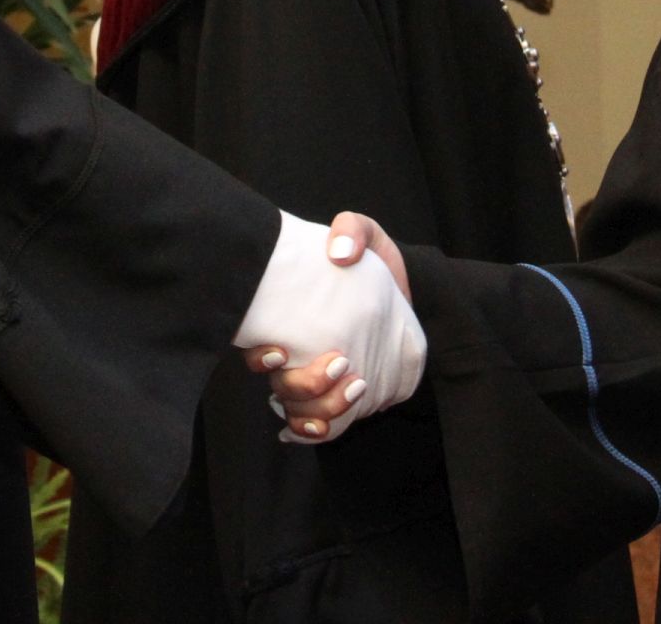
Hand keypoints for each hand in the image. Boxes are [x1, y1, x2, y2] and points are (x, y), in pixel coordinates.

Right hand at [234, 213, 426, 441]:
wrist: (402, 289)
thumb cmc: (372, 260)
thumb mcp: (365, 235)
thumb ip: (352, 231)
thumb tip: (339, 254)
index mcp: (289, 319)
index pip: (258, 348)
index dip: (260, 358)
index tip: (282, 351)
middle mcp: (294, 352)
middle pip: (281, 386)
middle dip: (305, 385)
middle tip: (341, 364)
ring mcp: (314, 375)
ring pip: (298, 411)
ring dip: (321, 410)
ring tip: (357, 387)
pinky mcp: (337, 392)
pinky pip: (317, 424)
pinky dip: (319, 430)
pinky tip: (331, 425)